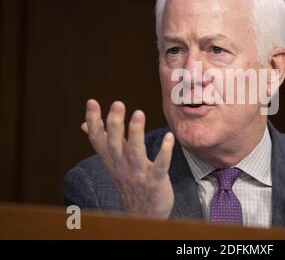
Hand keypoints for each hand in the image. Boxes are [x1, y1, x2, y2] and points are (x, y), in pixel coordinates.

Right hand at [81, 99, 174, 218]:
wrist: (143, 214)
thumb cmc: (129, 181)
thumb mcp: (113, 162)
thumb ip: (103, 142)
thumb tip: (84, 124)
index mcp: (111, 160)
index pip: (97, 139)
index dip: (93, 121)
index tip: (91, 101)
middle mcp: (122, 166)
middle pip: (114, 144)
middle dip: (114, 124)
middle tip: (118, 103)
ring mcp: (139, 174)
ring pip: (135, 152)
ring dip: (136, 133)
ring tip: (139, 113)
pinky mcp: (156, 181)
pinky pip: (160, 165)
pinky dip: (165, 152)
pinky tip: (169, 137)